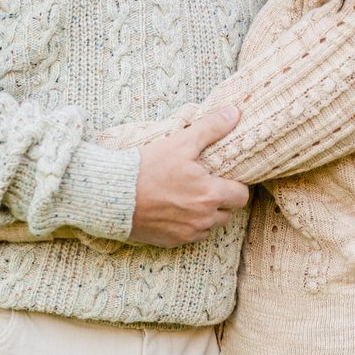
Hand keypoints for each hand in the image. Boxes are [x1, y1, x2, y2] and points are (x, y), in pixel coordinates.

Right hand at [130, 107, 246, 247]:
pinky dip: (187, 225)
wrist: (113, 194)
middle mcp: (203, 218)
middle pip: (228, 213)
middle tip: (204, 184)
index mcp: (210, 194)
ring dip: (206, 214)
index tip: (222, 176)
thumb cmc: (148, 167)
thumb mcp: (181, 142)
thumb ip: (211, 128)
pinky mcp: (171, 242)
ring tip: (188, 197)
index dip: (235, 185)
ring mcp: (187, 233)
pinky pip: (190, 236)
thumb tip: (235, 112)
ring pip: (210, 226)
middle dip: (222, 200)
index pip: (241, 195)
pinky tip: (173, 209)